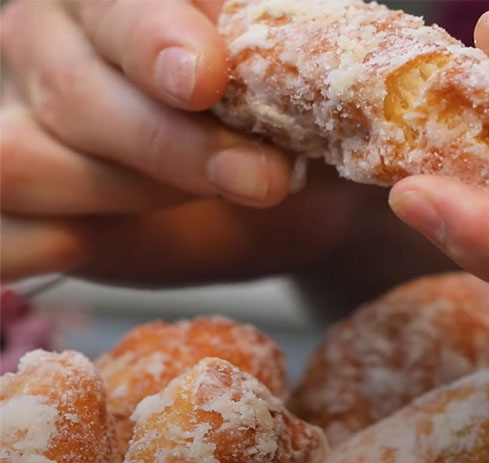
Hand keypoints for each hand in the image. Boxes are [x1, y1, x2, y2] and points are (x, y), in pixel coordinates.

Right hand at [0, 0, 314, 280]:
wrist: (278, 188)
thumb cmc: (285, 117)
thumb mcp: (293, 77)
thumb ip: (271, 50)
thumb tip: (290, 45)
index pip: (115, 3)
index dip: (155, 40)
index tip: (206, 80)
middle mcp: (51, 43)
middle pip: (71, 92)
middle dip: (173, 145)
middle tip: (262, 177)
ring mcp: (22, 123)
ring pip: (22, 161)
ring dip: (130, 193)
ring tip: (214, 197)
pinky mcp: (17, 204)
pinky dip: (44, 245)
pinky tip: (104, 237)